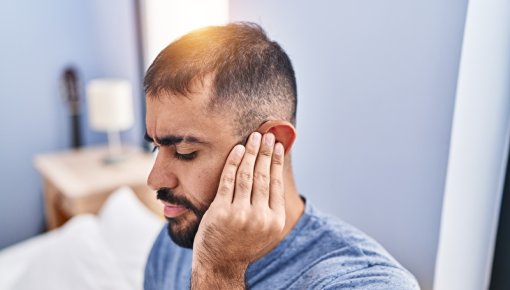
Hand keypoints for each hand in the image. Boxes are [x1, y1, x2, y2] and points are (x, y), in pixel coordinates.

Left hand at [191, 132, 285, 288]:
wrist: (220, 264)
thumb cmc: (242, 243)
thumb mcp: (264, 230)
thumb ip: (270, 207)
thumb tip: (275, 175)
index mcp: (274, 221)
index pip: (277, 183)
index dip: (277, 162)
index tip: (277, 146)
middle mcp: (260, 217)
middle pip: (264, 176)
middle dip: (265, 152)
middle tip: (267, 135)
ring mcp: (239, 214)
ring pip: (247, 175)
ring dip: (251, 152)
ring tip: (254, 138)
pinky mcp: (220, 211)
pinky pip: (228, 180)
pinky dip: (233, 162)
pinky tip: (237, 150)